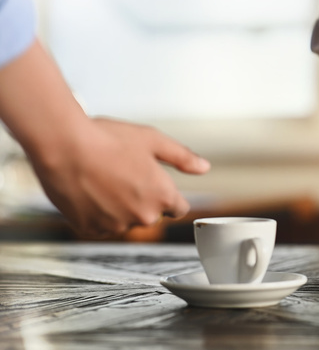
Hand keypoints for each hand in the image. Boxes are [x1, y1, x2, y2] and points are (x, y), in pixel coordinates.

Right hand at [28, 118, 209, 236]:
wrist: (63, 146)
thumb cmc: (108, 139)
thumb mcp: (153, 140)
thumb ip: (182, 157)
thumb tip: (204, 168)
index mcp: (164, 197)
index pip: (178, 208)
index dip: (168, 195)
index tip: (154, 183)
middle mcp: (143, 217)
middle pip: (151, 214)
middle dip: (142, 199)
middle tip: (122, 173)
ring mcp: (115, 226)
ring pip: (124, 220)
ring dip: (119, 207)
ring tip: (102, 178)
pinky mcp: (89, 229)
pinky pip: (100, 225)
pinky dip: (97, 213)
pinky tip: (89, 190)